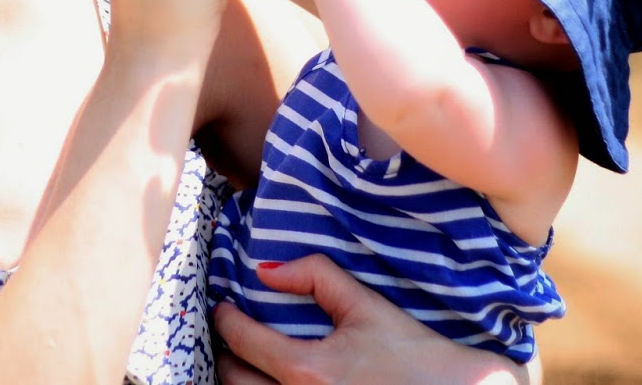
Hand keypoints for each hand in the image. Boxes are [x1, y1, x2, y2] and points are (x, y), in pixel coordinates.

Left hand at [214, 256, 534, 384]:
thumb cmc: (419, 356)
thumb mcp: (369, 307)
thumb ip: (316, 277)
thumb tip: (265, 268)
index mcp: (308, 370)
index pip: (242, 341)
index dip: (226, 319)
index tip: (222, 307)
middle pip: (233, 382)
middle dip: (226, 355)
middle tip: (230, 336)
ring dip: (241, 381)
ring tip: (247, 362)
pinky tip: (273, 380)